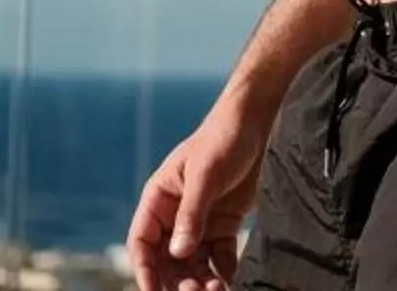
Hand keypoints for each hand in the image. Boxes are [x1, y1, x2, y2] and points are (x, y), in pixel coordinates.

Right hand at [128, 103, 267, 290]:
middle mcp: (174, 217)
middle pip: (167, 260)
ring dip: (201, 281)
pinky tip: (230, 283)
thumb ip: (192, 214)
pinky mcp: (223, 227)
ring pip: (193, 264)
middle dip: (177, 281)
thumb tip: (178, 253)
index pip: (142, 242)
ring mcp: (199, 223)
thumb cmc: (223, 140)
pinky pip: (219, 258)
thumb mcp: (206, 174)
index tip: (154, 290)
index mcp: (158, 200)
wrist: (255, 123)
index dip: (144, 269)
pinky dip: (223, 273)